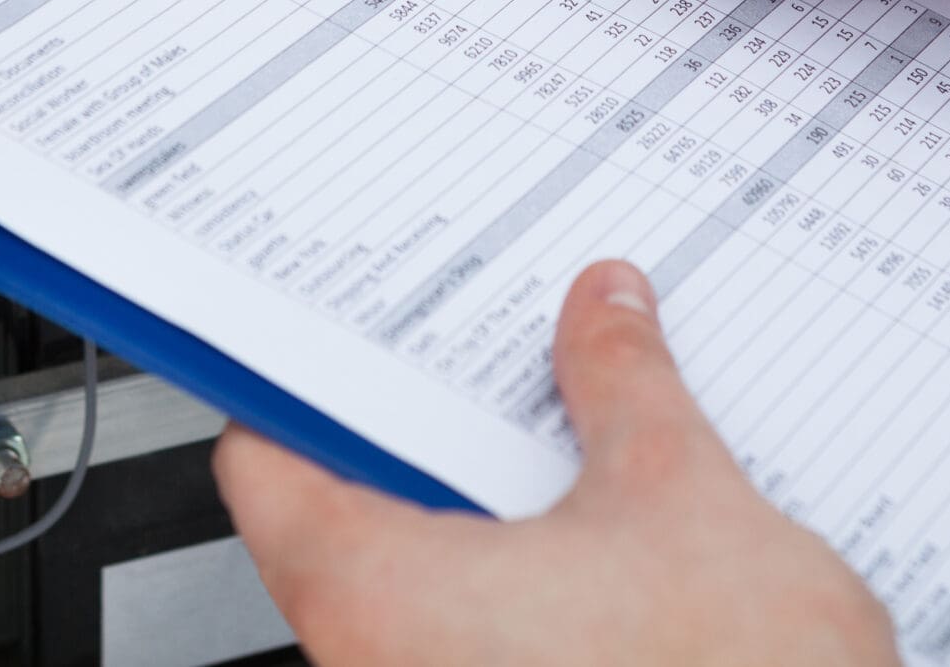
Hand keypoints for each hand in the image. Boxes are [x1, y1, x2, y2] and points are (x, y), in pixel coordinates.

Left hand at [216, 260, 899, 666]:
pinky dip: (526, 601)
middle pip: (351, 522)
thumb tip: (605, 315)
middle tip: (499, 371)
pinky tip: (608, 560)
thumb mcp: (681, 497)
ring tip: (574, 451)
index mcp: (376, 596)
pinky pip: (477, 652)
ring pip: (423, 595)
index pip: (267, 466)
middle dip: (437, 442)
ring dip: (492, 525)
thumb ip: (626, 389)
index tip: (358, 342)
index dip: (309, 386)